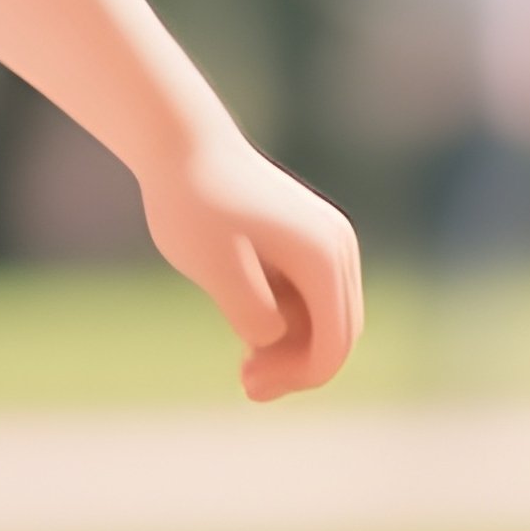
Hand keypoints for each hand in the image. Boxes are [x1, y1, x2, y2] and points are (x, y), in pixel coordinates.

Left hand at [139, 130, 363, 401]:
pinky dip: (291, 321)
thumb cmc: (195, 207)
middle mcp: (339, 247)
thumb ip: (250, 312)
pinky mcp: (312, 238)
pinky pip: (315, 296)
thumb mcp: (215, 269)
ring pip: (330, 317)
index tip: (246, 382)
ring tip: (242, 360)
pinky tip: (247, 325)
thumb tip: (275, 338)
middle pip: (342, 333)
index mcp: (323, 256)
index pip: (335, 343)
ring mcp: (329, 240)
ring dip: (295, 347)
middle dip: (299, 367)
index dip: (299, 378)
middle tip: (244, 379)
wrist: (187, 148)